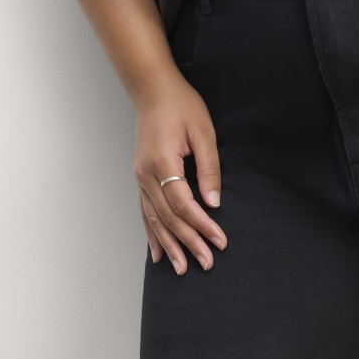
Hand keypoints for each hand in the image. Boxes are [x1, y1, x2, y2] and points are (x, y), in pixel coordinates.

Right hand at [134, 69, 226, 273]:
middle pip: (168, 217)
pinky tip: (157, 253)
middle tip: (207, 264)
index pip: (183, 204)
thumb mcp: (203, 131)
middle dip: (189, 242)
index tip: (219, 241)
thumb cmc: (181, 105)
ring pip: (154, 220)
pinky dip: (152, 234)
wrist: (153, 90)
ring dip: (169, 246)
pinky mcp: (141, 177)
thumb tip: (214, 203)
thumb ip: (209, 167)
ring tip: (182, 268)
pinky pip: (145, 212)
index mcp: (163, 162)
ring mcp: (140, 177)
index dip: (201, 225)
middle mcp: (146, 174)